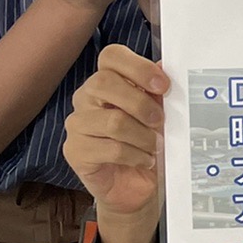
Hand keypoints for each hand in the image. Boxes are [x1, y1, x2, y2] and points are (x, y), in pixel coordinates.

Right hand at [62, 43, 167, 222]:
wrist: (136, 186)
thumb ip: (158, 91)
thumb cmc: (145, 144)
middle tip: (160, 121)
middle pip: (105, 82)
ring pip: (113, 120)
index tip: (163, 86)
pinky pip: (111, 148)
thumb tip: (168, 64)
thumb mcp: (158, 114)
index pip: (111, 56)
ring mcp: (77, 124)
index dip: (139, 67)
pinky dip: (136, 155)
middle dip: (141, 103)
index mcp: (107, 81)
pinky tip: (144, 160)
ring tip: (154, 146)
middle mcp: (86, 97)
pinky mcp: (74, 151)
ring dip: (143, 136)